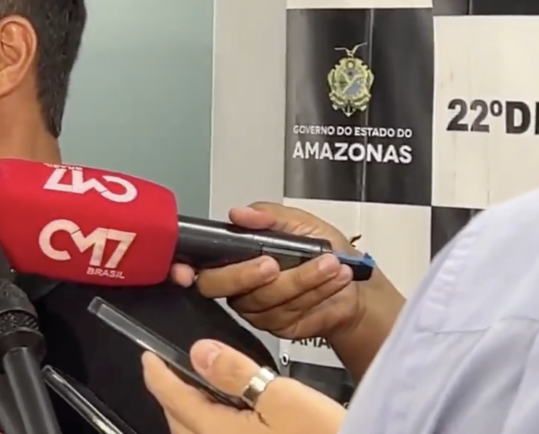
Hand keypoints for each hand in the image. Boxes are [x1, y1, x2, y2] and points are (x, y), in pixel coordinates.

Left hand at [142, 339, 342, 433]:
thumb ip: (236, 373)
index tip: (147, 355)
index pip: (173, 398)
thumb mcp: (284, 397)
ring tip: (202, 388)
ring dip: (192, 413)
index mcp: (216, 433)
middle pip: (180, 421)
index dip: (157, 374)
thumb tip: (198, 351)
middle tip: (172, 368)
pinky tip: (231, 416)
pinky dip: (211, 426)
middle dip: (172, 395)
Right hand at [170, 203, 363, 338]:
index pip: (197, 265)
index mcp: (235, 254)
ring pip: (262, 298)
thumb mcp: (299, 222)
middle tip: (273, 262)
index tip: (185, 270)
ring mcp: (255, 308)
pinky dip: (314, 292)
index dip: (183, 270)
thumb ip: (269, 215)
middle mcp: (238, 284)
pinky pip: (287, 312)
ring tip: (329, 262)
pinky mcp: (276, 326)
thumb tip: (240, 213)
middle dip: (246, 274)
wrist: (355, 284)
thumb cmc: (324, 251)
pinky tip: (333, 278)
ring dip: (300, 278)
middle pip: (220, 286)